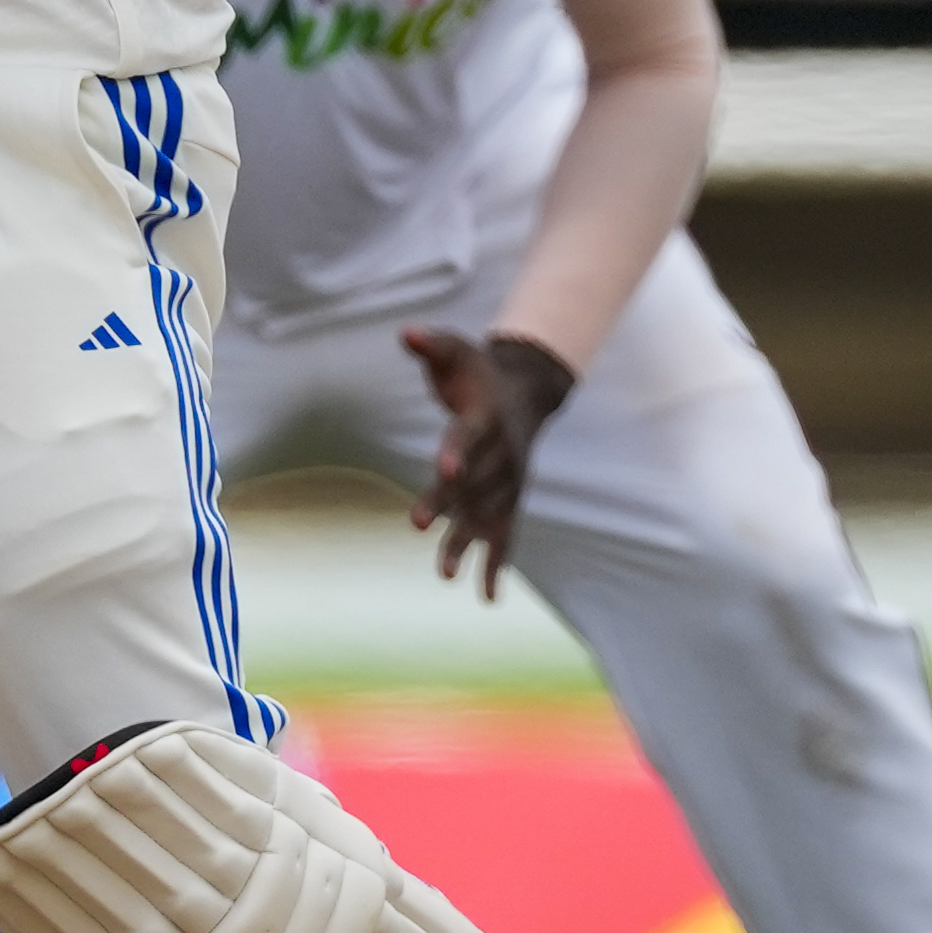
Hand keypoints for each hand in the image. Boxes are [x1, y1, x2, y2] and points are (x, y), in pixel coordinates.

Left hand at [402, 329, 577, 601]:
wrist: (526, 390)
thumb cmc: (478, 370)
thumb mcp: (456, 350)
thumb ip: (431, 345)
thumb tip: (405, 334)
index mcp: (486, 418)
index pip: (468, 436)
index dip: (456, 452)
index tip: (444, 470)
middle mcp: (502, 453)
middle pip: (472, 481)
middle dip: (448, 504)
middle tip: (419, 526)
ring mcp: (509, 480)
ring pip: (486, 515)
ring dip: (466, 542)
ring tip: (442, 573)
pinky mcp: (511, 499)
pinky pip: (506, 534)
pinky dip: (498, 565)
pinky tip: (487, 598)